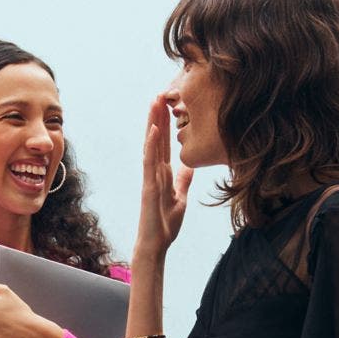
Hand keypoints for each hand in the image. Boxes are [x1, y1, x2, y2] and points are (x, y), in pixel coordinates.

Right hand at [136, 95, 193, 258]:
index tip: (168, 104)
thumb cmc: (165, 223)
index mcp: (162, 173)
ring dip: (152, 123)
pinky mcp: (149, 186)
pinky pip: (149, 162)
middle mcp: (154, 171)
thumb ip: (183, 180)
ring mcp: (150, 177)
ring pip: (151, 145)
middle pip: (156, 138)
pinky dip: (151, 145)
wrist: (156, 244)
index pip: (164, 143)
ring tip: (154, 102)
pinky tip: (154, 129)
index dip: (165, 124)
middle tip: (160, 93)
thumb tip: (189, 165)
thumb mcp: (180, 197)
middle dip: (158, 116)